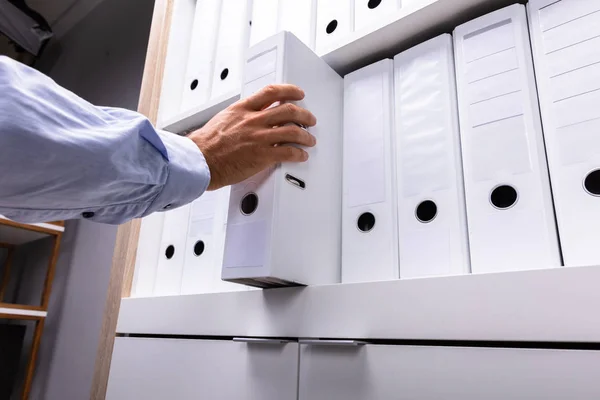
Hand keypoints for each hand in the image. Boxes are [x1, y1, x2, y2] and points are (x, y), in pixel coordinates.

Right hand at [188, 84, 316, 190]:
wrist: (200, 161)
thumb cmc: (206, 145)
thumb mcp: (223, 119)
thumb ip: (239, 116)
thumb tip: (248, 117)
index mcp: (243, 109)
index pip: (271, 92)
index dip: (289, 91)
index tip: (298, 93)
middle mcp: (253, 120)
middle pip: (288, 110)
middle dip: (304, 114)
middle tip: (309, 119)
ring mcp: (259, 137)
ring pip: (293, 130)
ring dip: (306, 136)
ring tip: (309, 140)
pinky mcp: (262, 155)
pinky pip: (289, 152)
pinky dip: (299, 153)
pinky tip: (301, 155)